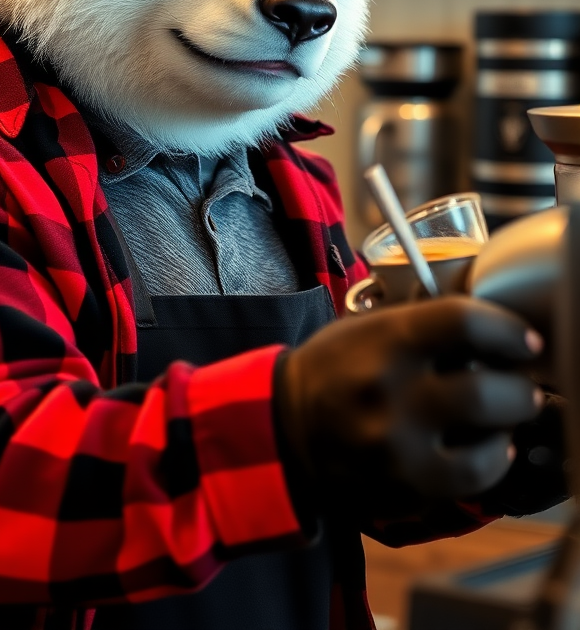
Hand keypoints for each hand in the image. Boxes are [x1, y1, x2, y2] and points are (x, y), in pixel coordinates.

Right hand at [275, 297, 544, 517]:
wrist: (283, 427)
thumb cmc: (332, 369)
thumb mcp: (367, 328)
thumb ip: (424, 326)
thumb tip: (490, 331)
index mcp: (384, 340)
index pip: (466, 323)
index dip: (508, 330)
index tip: (524, 340)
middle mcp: (391, 391)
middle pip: (489, 389)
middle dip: (518, 387)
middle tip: (518, 385)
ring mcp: (397, 444)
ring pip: (490, 439)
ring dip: (507, 426)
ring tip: (502, 417)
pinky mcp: (402, 485)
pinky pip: (472, 478)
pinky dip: (490, 461)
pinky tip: (486, 449)